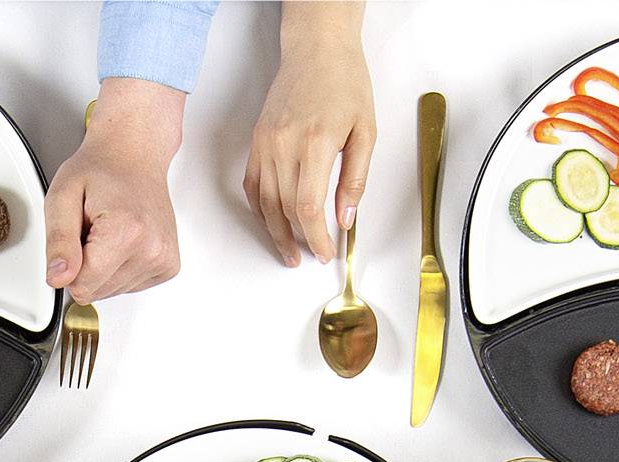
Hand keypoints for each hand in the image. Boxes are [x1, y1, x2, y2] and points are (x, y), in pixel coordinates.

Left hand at [44, 79, 184, 302]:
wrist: (134, 155)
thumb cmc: (100, 170)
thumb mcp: (62, 197)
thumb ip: (58, 242)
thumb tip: (58, 278)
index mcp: (127, 233)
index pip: (81, 285)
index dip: (69, 264)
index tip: (79, 233)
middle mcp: (152, 250)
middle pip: (97, 292)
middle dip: (86, 265)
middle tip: (93, 229)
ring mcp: (164, 259)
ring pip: (112, 292)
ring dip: (103, 266)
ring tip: (109, 231)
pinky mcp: (168, 266)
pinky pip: (129, 286)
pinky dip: (120, 267)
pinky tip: (124, 239)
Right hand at [242, 3, 373, 264]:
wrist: (317, 49)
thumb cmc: (344, 83)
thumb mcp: (366, 132)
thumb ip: (355, 179)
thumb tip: (346, 217)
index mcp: (314, 144)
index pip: (308, 207)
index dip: (315, 237)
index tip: (325, 251)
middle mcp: (284, 145)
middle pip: (284, 210)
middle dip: (298, 240)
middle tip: (309, 256)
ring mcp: (265, 143)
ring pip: (264, 202)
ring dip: (275, 232)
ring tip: (288, 251)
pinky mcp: (257, 140)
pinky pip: (252, 184)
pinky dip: (260, 208)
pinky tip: (271, 221)